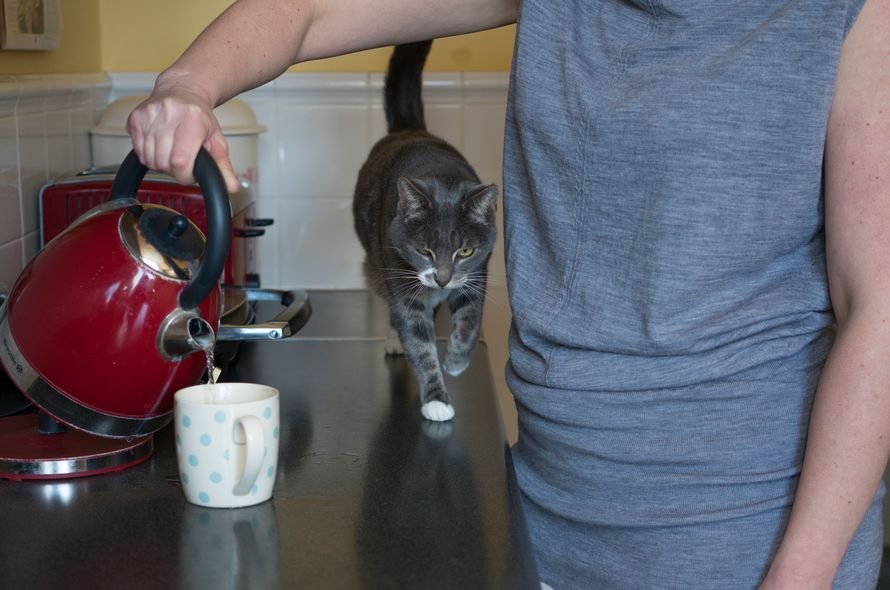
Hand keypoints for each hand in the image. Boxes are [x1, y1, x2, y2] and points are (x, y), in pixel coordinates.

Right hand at [126, 80, 240, 193]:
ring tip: (171, 152)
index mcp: (192, 120)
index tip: (189, 174)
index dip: (184, 175)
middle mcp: (169, 115)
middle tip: (182, 161)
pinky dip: (148, 155)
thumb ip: (223, 166)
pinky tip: (159, 146)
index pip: (180, 161)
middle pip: (163, 162)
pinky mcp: (135, 118)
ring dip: (160, 163)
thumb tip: (232, 187)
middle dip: (173, 170)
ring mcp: (149, 115)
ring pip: (148, 158)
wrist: (182, 90)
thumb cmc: (200, 117)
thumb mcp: (217, 141)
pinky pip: (137, 150)